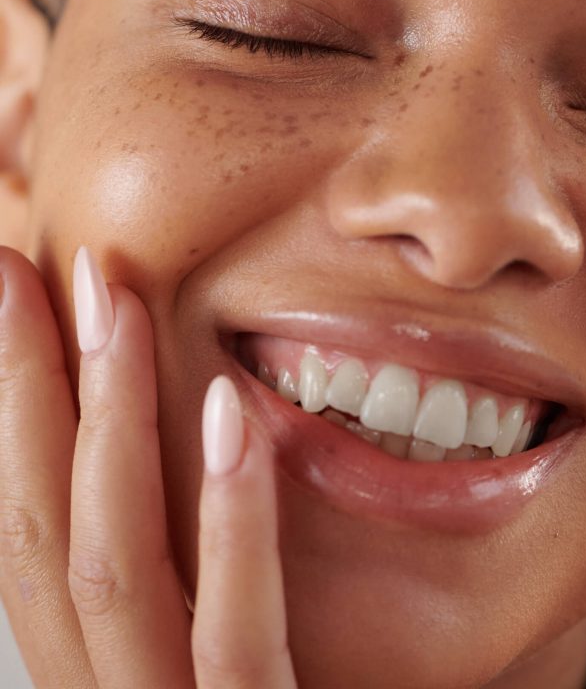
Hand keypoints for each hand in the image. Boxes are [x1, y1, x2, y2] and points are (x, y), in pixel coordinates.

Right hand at [0, 245, 297, 687]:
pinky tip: (231, 416)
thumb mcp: (219, 644)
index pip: (36, 525)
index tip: (18, 295)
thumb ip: (200, 569)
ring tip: (116, 305)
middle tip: (26, 265)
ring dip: (109, 421)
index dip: (14, 408)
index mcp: (100, 664)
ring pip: (115, 565)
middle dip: (29, 388)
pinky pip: (236, 634)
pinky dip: (230, 523)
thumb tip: (199, 426)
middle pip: (49, 529)